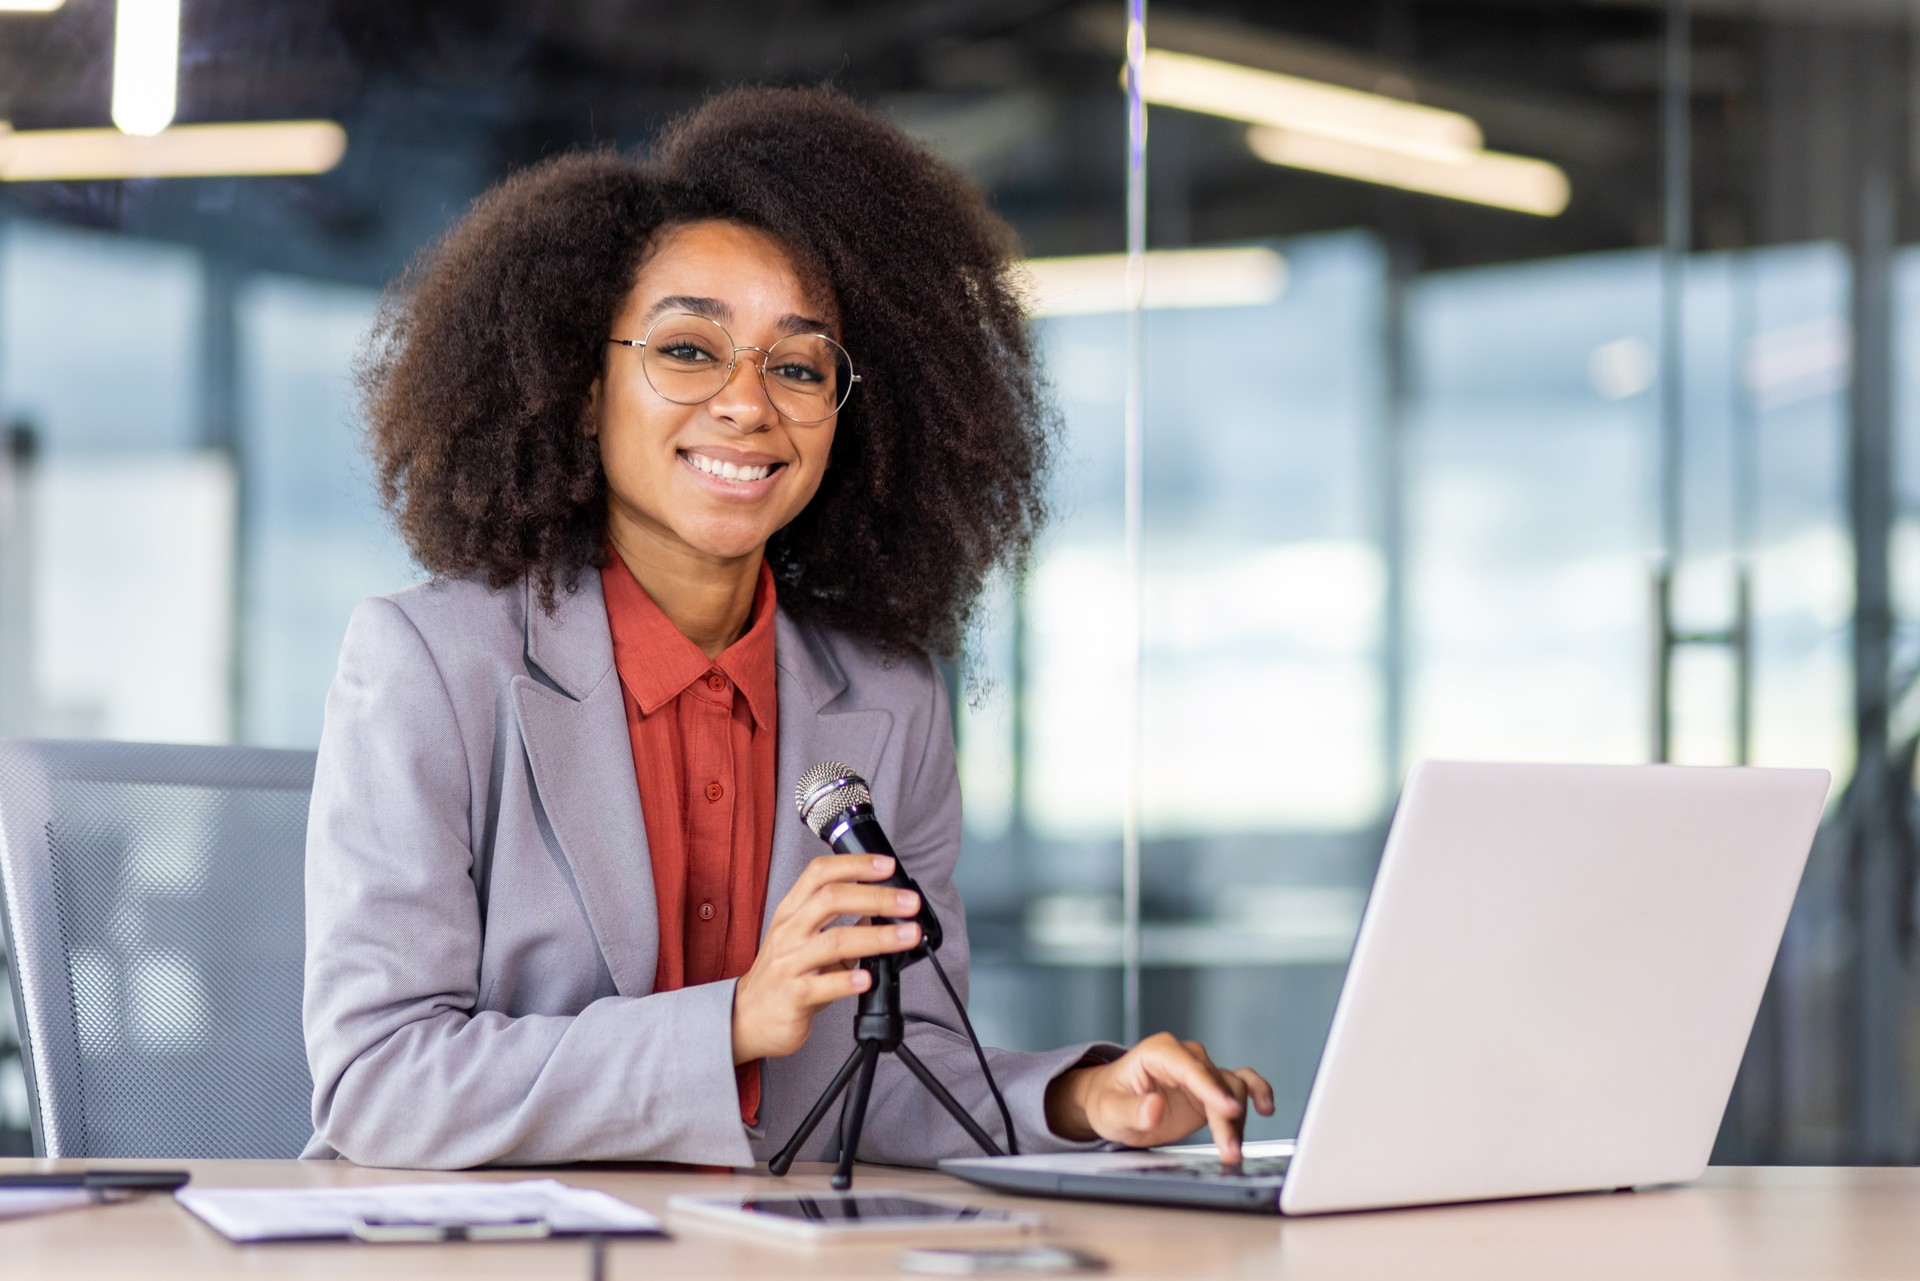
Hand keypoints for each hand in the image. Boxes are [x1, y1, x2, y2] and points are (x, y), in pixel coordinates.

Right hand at [730, 854, 922, 1063]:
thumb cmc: (781, 976)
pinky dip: (847, 980)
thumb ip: (838, 923)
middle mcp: (789, 931)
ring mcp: (788, 963)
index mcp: (792, 912)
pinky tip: (868, 978)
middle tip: (910, 902)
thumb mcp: (803, 940)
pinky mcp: (792, 995)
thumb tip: (878, 909)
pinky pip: (821, 985)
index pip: (820, 873)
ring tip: (907, 936)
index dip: (855, 864)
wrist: (747, 1018)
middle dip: (876, 896)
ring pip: (833, 941)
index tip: (888, 866)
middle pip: (831, 899)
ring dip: (876, 936)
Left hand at [1044, 1032, 1274, 1161]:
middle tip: (1230, 1150)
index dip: (1211, 1088)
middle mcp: (1184, 1058)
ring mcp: (1200, 1073)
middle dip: (1226, 1118)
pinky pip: (1241, 1085)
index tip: (1229, 1110)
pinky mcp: (1210, 1090)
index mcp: (1159, 1052)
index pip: (1190, 1068)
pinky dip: (1256, 1092)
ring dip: (1238, 1120)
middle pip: (1216, 1083)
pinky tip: (1266, 1108)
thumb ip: (1132, 1110)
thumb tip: (1154, 1107)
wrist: (1113, 1105)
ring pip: (1232, 1089)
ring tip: (1234, 1150)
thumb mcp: (1111, 1110)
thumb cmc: (1108, 1101)